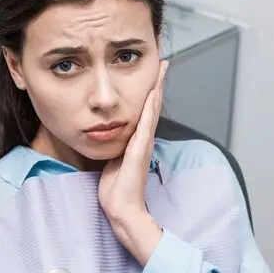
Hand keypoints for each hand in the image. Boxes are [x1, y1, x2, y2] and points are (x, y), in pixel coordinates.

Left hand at [99, 61, 167, 262]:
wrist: (121, 209)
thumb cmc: (116, 191)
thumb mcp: (113, 163)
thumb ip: (115, 150)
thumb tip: (110, 139)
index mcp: (137, 143)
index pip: (145, 112)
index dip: (150, 93)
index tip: (153, 75)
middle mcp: (143, 141)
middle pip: (152, 106)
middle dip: (157, 84)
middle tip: (163, 64)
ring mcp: (142, 145)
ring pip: (151, 111)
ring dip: (156, 90)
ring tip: (161, 71)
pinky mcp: (138, 151)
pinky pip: (145, 126)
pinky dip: (149, 109)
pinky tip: (152, 95)